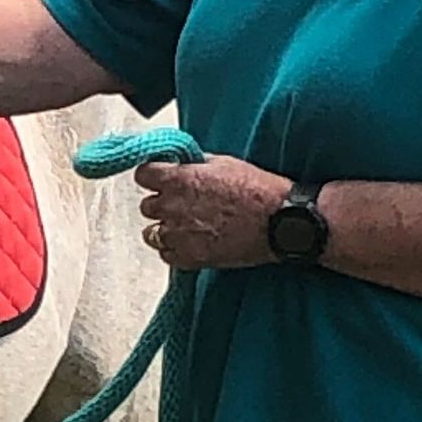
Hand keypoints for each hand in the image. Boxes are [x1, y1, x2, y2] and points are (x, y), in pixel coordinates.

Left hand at [136, 155, 291, 270]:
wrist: (279, 222)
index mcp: (180, 179)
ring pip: (151, 234)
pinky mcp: (189, 258)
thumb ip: (196, 165)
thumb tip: (183, 163)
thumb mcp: (225, 163)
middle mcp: (173, 206)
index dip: (151, 177)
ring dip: (164, 229)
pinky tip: (191, 243)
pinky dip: (175, 250)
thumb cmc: (258, 191)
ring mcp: (179, 234)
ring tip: (185, 227)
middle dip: (161, 204)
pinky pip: (166, 255)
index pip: (142, 175)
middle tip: (180, 205)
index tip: (158, 179)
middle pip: (146, 206)